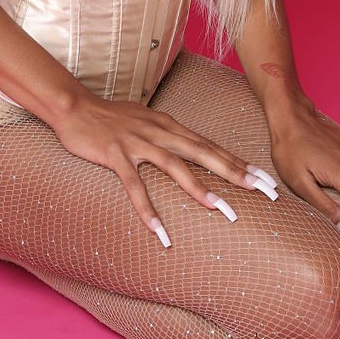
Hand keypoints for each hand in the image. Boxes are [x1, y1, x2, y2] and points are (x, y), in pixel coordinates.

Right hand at [50, 93, 274, 246]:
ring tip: (223, 210)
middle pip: (205, 153)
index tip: (265, 178)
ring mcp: (138, 143)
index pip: (211, 145)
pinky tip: (160, 232)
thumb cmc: (110, 117)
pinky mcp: (116, 155)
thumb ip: (168, 135)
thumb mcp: (146, 122)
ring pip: (176, 166)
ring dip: (201, 189)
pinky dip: (148, 210)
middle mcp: (159, 132)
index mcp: (169, 125)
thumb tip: (189, 149)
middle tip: (263, 191)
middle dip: (236, 172)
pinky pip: (135, 186)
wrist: (74, 106)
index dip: (239, 161)